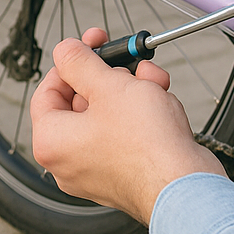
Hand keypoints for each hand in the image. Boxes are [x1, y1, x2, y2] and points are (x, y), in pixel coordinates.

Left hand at [30, 28, 224, 223]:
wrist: (186, 187)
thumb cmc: (146, 145)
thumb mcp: (108, 86)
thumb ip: (80, 62)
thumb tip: (64, 50)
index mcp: (51, 142)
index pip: (47, 91)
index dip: (69, 63)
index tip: (88, 47)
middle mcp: (67, 161)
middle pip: (81, 101)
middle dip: (110, 76)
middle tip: (126, 60)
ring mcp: (95, 171)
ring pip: (108, 115)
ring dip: (132, 91)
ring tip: (152, 82)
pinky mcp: (123, 174)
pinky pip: (124, 135)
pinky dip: (141, 115)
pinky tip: (161, 103)